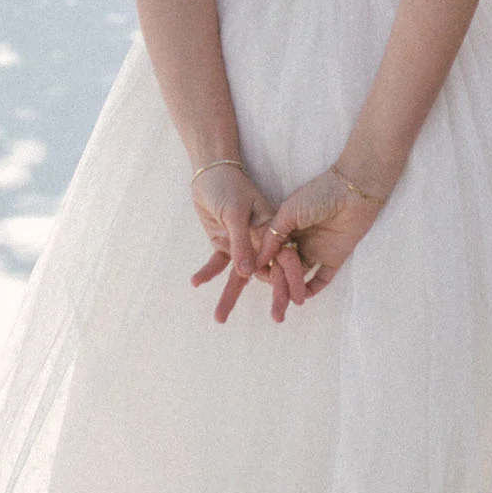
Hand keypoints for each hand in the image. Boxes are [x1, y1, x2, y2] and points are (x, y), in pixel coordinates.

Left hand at [189, 162, 307, 322]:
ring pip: (240, 276)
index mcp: (271, 230)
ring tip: (219, 319)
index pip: (285, 259)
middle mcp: (260, 241)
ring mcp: (242, 245)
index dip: (291, 280)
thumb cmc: (228, 186)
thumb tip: (248, 274)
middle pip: (269, 273)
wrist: (209, 172)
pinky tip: (195, 282)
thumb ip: (242, 243)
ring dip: (229, 296)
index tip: (296, 301)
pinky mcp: (224, 245)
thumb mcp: (235, 213)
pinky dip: (207, 273)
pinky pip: (218, 264)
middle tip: (278, 320)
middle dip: (275, 296)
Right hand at [253, 166, 383, 299]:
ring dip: (292, 290)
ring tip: (285, 306)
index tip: (256, 278)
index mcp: (285, 230)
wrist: (352, 191)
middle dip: (277, 286)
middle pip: (283, 268)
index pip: (270, 255)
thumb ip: (272, 237)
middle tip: (273, 305)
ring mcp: (316, 251)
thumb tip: (256, 260)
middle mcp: (298, 242)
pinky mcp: (334, 258)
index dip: (263, 267)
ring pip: (299, 276)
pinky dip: (313, 288)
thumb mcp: (287, 213)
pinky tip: (304, 298)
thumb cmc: (318, 195)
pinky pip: (322, 278)